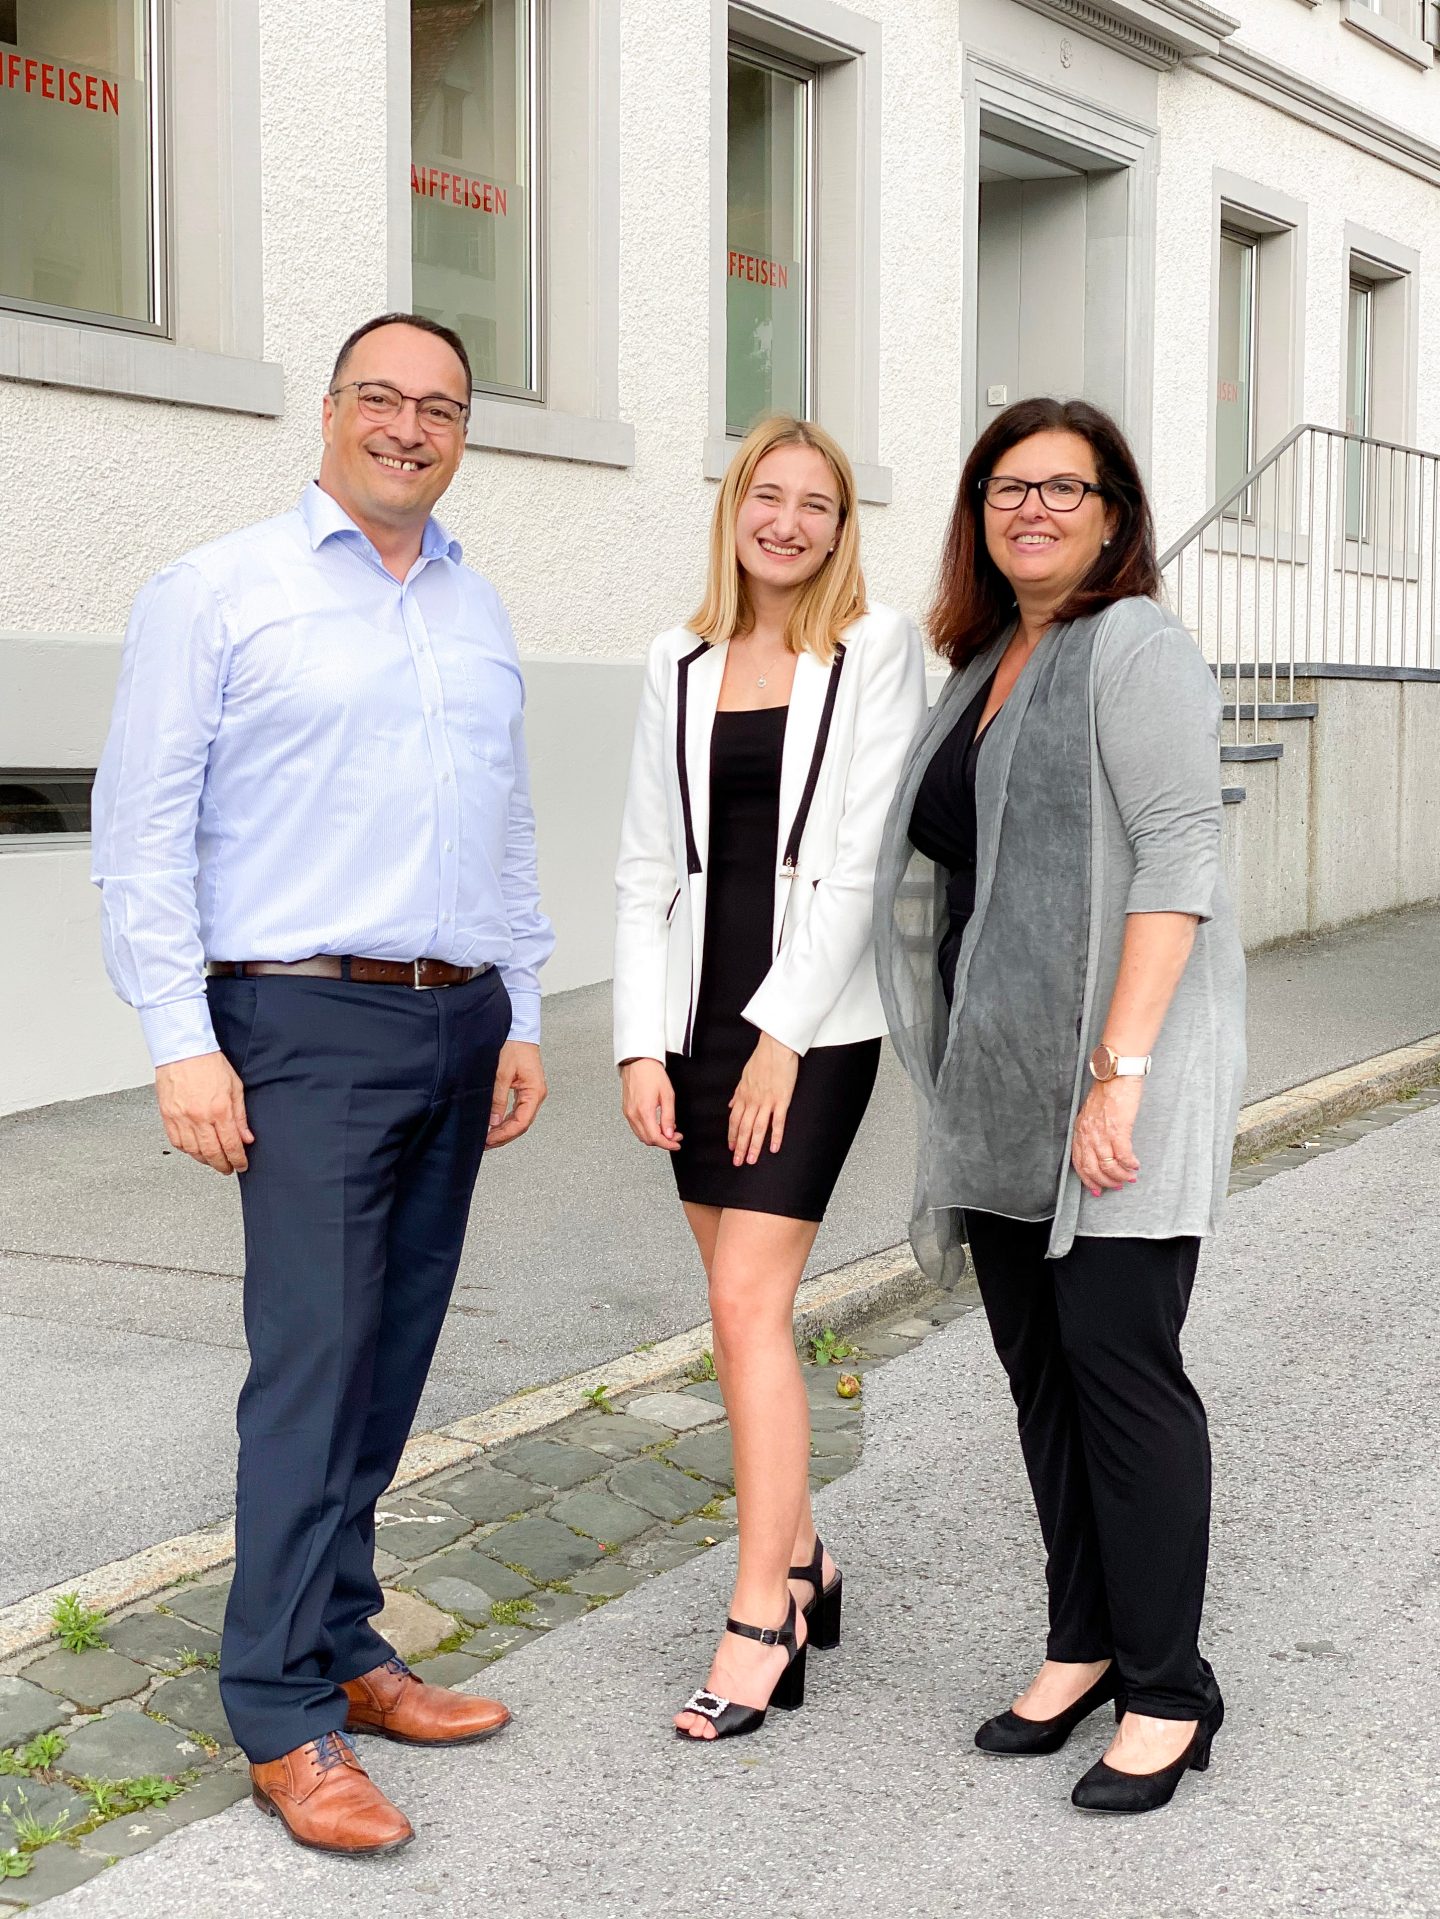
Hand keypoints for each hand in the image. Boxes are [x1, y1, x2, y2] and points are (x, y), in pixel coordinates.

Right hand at [155, 1052, 252, 1174]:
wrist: (184, 1049)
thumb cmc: (209, 1063)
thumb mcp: (235, 1087)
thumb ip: (240, 1116)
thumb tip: (246, 1137)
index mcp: (219, 1110)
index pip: (231, 1145)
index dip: (237, 1160)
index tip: (241, 1165)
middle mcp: (199, 1117)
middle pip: (212, 1153)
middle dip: (222, 1165)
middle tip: (228, 1168)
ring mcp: (181, 1118)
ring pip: (193, 1151)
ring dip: (205, 1160)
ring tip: (213, 1160)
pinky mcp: (167, 1116)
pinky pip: (176, 1142)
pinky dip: (187, 1150)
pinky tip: (195, 1150)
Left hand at [488, 1040, 546, 1147]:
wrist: (518, 1029)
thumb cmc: (513, 1045)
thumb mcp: (502, 1072)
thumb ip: (498, 1098)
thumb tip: (494, 1121)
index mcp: (535, 1091)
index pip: (522, 1122)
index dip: (505, 1134)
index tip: (490, 1140)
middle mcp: (535, 1094)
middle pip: (521, 1124)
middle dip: (503, 1136)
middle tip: (485, 1144)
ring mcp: (530, 1093)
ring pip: (519, 1119)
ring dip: (504, 1130)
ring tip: (488, 1138)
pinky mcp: (524, 1089)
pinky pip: (516, 1111)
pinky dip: (505, 1120)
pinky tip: (495, 1124)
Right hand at [620, 1057, 682, 1150]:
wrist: (638, 1062)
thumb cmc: (652, 1073)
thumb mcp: (667, 1095)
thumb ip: (668, 1117)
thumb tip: (669, 1134)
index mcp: (644, 1111)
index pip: (655, 1138)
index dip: (668, 1144)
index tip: (676, 1143)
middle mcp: (633, 1114)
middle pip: (647, 1139)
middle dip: (663, 1141)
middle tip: (675, 1136)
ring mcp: (628, 1113)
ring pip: (641, 1135)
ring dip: (654, 1136)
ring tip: (667, 1130)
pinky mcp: (626, 1110)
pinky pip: (636, 1127)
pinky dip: (647, 1130)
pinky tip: (656, 1124)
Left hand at [728, 1033, 798, 1166]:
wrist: (776, 1047)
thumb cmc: (762, 1059)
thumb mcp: (745, 1076)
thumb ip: (738, 1093)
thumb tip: (731, 1104)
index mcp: (743, 1095)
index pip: (734, 1120)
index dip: (731, 1135)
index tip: (730, 1147)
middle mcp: (752, 1100)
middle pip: (743, 1128)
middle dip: (739, 1147)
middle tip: (737, 1162)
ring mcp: (767, 1101)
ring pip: (757, 1128)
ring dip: (753, 1146)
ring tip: (751, 1160)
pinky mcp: (781, 1100)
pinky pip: (777, 1121)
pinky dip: (775, 1136)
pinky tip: (774, 1148)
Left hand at [1071, 1076, 1142, 1197]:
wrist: (1116, 1073)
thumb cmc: (1107, 1091)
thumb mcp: (1091, 1113)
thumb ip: (1092, 1131)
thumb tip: (1100, 1150)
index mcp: (1080, 1130)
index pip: (1079, 1163)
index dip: (1088, 1180)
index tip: (1096, 1190)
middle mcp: (1088, 1134)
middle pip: (1092, 1168)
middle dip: (1105, 1182)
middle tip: (1117, 1186)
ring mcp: (1102, 1132)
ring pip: (1108, 1165)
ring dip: (1120, 1176)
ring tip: (1129, 1177)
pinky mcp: (1118, 1128)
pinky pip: (1123, 1155)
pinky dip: (1129, 1164)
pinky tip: (1135, 1166)